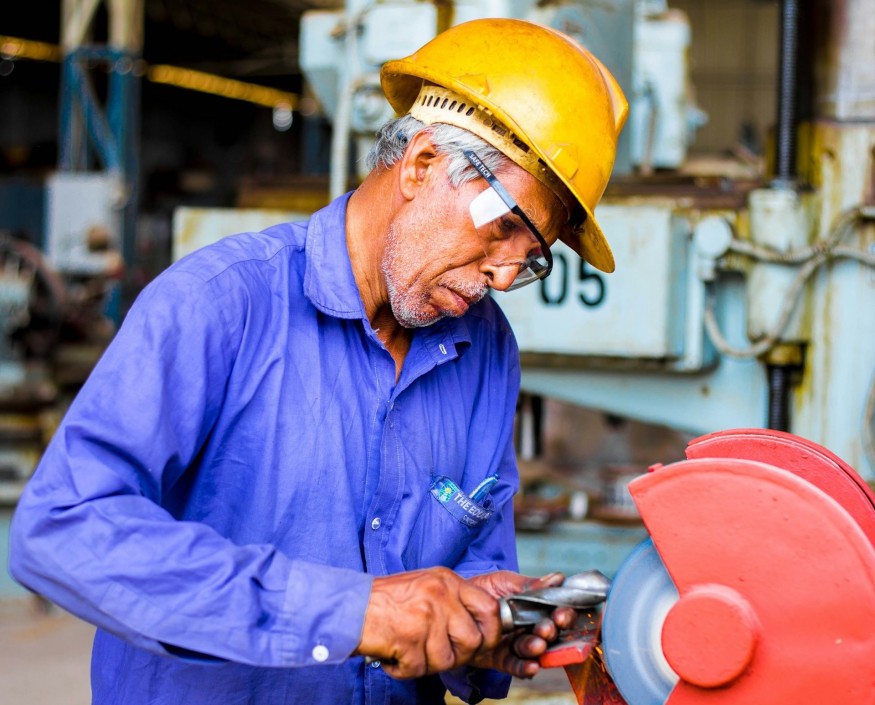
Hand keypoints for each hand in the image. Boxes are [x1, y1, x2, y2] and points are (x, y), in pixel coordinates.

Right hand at [354, 567, 501, 678]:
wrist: (350, 607)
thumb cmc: (386, 600)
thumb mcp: (427, 585)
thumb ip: (453, 601)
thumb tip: (482, 627)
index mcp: (447, 581)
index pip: (489, 607)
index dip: (492, 631)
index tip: (483, 641)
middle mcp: (440, 595)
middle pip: (473, 640)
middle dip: (459, 655)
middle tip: (438, 653)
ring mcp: (425, 617)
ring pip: (448, 660)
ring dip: (429, 664)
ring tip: (411, 651)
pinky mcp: (409, 639)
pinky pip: (420, 669)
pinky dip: (406, 670)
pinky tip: (396, 656)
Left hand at [466, 571, 577, 678]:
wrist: (454, 602)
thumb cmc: (483, 589)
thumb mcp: (505, 582)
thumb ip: (530, 584)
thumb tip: (557, 579)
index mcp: (535, 609)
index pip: (556, 613)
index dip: (563, 615)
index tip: (561, 614)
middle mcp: (529, 628)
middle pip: (548, 634)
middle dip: (550, 632)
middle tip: (547, 628)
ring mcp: (515, 645)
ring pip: (533, 651)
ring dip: (537, 648)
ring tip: (537, 644)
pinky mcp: (501, 659)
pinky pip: (516, 666)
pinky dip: (525, 668)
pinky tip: (532, 666)